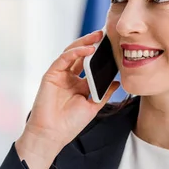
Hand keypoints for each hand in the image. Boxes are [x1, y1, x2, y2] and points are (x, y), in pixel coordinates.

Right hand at [15, 30, 119, 168]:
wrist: (53, 135)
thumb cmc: (71, 123)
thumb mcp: (93, 106)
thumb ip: (105, 93)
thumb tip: (117, 82)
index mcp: (79, 84)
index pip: (89, 64)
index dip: (99, 54)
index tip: (111, 45)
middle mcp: (69, 77)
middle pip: (80, 55)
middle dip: (91, 43)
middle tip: (104, 34)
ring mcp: (59, 75)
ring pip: (71, 53)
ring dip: (84, 43)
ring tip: (97, 37)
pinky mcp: (50, 75)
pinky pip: (63, 59)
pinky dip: (75, 53)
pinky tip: (86, 49)